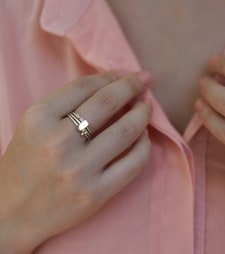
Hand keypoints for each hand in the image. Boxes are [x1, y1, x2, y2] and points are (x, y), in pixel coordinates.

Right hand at [0, 71, 151, 252]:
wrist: (12, 215)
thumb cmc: (24, 165)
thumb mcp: (33, 126)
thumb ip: (66, 105)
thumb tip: (110, 85)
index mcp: (38, 119)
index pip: (84, 86)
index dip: (110, 76)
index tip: (124, 74)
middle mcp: (58, 142)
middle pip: (108, 102)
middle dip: (132, 85)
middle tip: (144, 79)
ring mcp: (79, 170)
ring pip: (126, 131)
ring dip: (143, 113)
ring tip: (147, 106)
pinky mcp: (96, 194)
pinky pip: (133, 163)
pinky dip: (144, 145)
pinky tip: (144, 136)